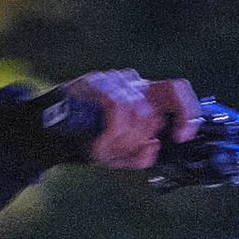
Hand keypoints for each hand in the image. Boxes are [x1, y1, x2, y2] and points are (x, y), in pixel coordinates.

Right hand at [57, 70, 203, 170]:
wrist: (50, 132)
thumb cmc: (87, 139)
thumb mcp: (118, 156)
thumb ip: (141, 157)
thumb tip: (154, 147)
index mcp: (145, 99)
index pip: (178, 91)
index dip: (187, 113)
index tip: (182, 137)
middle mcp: (133, 85)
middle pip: (156, 109)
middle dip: (141, 138)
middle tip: (122, 148)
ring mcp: (114, 80)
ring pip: (138, 111)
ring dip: (122, 138)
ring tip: (104, 145)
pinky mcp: (95, 81)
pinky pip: (117, 106)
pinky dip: (112, 131)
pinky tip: (100, 141)